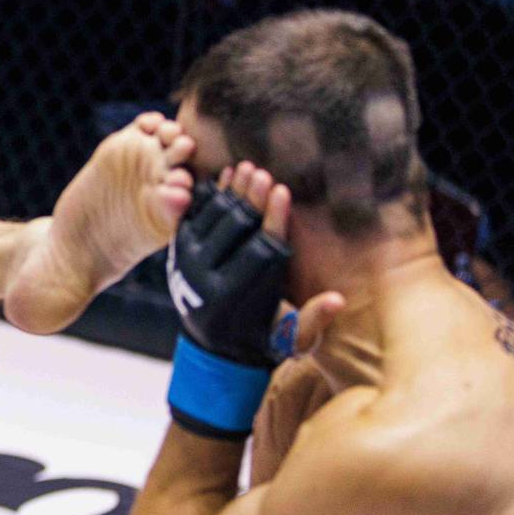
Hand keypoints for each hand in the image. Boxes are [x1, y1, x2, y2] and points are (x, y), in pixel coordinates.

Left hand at [165, 163, 341, 439]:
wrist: (214, 346)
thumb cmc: (264, 341)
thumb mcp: (290, 341)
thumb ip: (312, 321)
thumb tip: (338, 300)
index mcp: (231, 301)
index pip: (258, 251)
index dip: (272, 219)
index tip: (283, 190)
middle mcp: (201, 282)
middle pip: (231, 230)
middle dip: (250, 199)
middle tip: (263, 172)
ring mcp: (183, 265)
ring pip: (209, 219)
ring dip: (229, 191)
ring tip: (246, 168)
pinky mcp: (176, 254)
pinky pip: (191, 217)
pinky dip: (207, 196)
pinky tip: (223, 176)